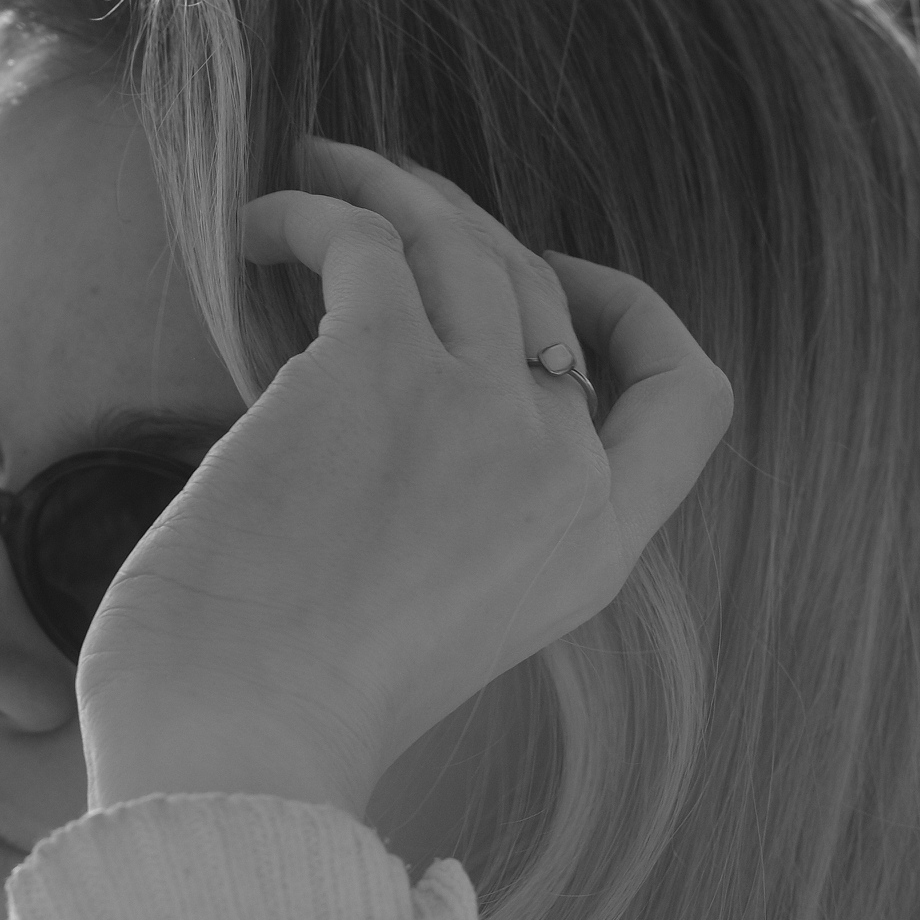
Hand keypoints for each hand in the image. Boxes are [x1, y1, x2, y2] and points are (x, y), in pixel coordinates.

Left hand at [75, 138, 734, 816]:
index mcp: (594, 549)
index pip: (687, 397)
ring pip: (464, 241)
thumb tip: (430, 382)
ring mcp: (478, 411)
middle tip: (390, 202)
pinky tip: (264, 224)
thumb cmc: (297, 701)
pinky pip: (365, 240)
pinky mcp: (376, 368)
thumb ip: (480, 516)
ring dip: (391, 188)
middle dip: (472, 229)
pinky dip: (312, 211)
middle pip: (547, 294)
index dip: (628, 314)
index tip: (548, 279)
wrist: (232, 745)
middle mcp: (558, 473)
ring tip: (322, 174)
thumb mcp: (451, 615)